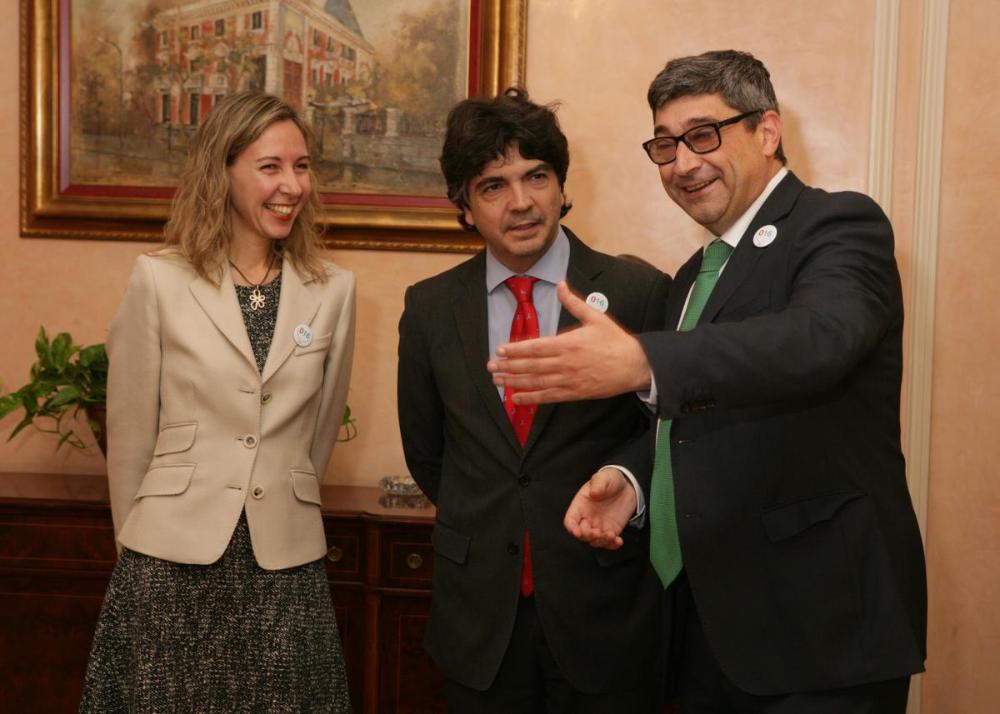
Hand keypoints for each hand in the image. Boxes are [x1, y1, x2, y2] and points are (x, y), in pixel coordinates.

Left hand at [487, 281, 650, 404]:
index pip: (535, 347)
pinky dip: (530, 398)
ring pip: (536, 382)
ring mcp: (569, 380)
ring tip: (497, 380)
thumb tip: (560, 284)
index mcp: (568, 343)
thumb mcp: (596, 316)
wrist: (634, 365)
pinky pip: (548, 397)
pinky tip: (516, 398)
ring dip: (514, 382)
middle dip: (508, 366)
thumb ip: (574, 302)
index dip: (516, 349)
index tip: (500, 349)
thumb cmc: (615, 340)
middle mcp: (565, 363)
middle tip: (490, 366)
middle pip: (531, 366)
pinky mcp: (574, 393)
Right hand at [563, 468, 637, 549]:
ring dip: (601, 541)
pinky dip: (612, 545)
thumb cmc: (610, 479)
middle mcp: (587, 518)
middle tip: (598, 533)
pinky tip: (618, 541)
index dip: (572, 528)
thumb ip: (598, 484)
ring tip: (611, 535)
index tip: (578, 532)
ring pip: (594, 541)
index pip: (570, 521)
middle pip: (581, 534)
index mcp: (580, 506)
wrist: (627, 485)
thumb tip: (594, 493)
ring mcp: (599, 526)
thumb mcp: (603, 478)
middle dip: (588, 536)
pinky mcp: (611, 530)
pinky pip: (609, 542)